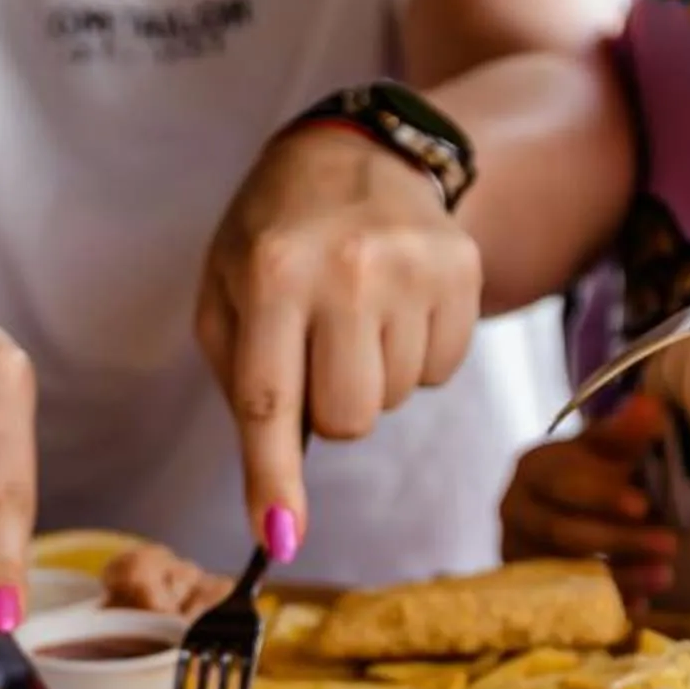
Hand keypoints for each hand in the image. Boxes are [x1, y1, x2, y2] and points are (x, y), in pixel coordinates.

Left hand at [196, 122, 483, 562]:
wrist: (360, 150)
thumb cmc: (276, 236)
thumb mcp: (225, 290)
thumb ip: (241, 384)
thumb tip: (275, 497)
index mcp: (272, 273)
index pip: (272, 401)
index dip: (274, 479)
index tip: (281, 538)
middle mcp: (349, 270)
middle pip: (347, 420)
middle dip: (329, 410)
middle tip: (318, 353)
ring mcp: (415, 269)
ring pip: (395, 401)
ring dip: (371, 378)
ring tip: (358, 315)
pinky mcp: (464, 271)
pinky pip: (439, 373)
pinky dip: (413, 355)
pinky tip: (396, 306)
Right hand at [499, 395, 676, 609]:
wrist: (563, 505)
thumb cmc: (590, 474)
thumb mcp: (606, 449)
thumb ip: (625, 432)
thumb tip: (649, 408)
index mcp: (533, 470)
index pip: (563, 484)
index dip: (602, 496)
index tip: (643, 506)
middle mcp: (516, 513)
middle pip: (562, 533)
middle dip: (618, 541)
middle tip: (671, 545)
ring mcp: (519, 555)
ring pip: (566, 573)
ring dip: (619, 577)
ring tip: (665, 577)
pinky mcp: (531, 591)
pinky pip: (569, 604)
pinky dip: (607, 605)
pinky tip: (640, 606)